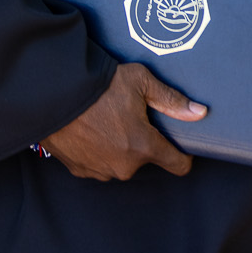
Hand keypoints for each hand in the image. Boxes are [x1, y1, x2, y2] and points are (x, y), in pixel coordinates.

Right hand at [40, 62, 205, 180]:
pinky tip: (91, 130)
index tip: (183, 146)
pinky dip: (99, 151)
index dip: (183, 155)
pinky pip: (99, 164)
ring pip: (121, 162)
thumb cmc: (98, 85)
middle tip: (132, 117)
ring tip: (108, 121)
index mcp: (143, 146)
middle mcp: (123, 166)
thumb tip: (199, 113)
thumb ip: (171, 100)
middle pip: (146, 158)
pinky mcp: (80, 170)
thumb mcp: (140, 82)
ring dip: (120, 148)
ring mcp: (100, 170)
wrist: (52, 94)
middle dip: (143, 141)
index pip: (177, 165)